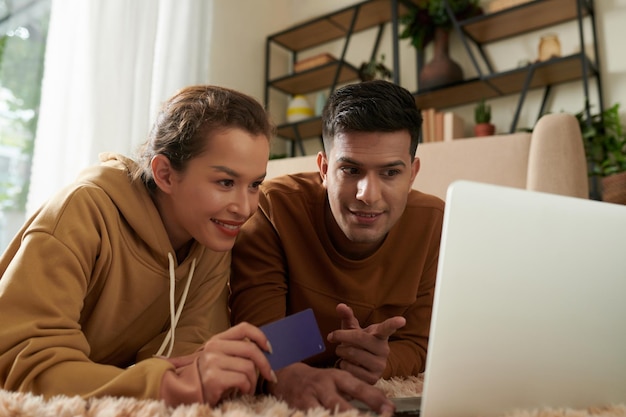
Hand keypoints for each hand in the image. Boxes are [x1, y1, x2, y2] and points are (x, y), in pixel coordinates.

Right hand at [160, 322, 275, 405]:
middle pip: (251, 349)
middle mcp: (214, 348)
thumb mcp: (219, 358)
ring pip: (249, 367)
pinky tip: (242, 391)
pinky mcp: (214, 378)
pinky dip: (247, 388)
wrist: (184, 392)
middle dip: (265, 365)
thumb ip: (236, 351)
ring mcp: (212, 362)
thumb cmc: (208, 376)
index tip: (269, 348)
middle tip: (270, 375)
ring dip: (254, 381)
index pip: (244, 328)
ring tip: (249, 387)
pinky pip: (243, 380)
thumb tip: (265, 350)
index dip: (260, 336)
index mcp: (217, 340)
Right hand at [268, 362, 394, 415]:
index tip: (389, 410)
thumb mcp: (338, 381)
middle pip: (342, 406)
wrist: (288, 377)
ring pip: (327, 414)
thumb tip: (386, 405)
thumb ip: (358, 391)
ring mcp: (309, 399)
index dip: (375, 400)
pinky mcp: (298, 408)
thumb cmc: (320, 382)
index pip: (360, 388)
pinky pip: (313, 416)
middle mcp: (324, 387)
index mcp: (337, 377)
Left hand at [327, 303, 405, 383]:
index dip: (394, 324)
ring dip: (340, 351)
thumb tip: (340, 306)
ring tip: (342, 351)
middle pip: (359, 338)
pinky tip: (347, 364)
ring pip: (352, 354)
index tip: (401, 320)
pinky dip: (343, 365)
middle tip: (332, 336)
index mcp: (380, 335)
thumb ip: (347, 316)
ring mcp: (380, 365)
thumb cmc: (356, 343)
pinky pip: (350, 369)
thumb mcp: (352, 329)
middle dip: (342, 336)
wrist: (359, 365)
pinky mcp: (373, 378)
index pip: (388, 328)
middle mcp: (384, 350)